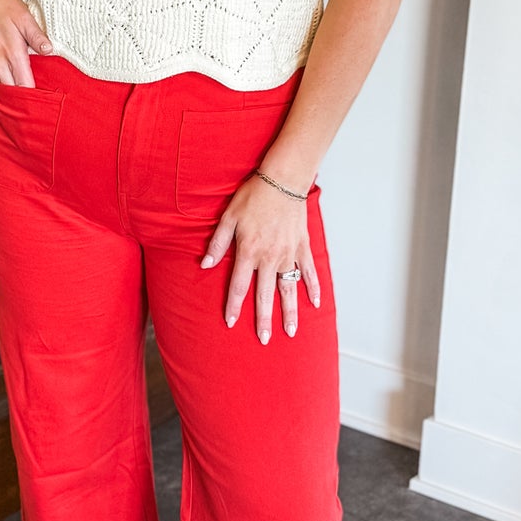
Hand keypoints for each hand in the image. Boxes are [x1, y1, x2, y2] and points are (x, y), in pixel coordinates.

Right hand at [0, 0, 52, 85]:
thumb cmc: (0, 6)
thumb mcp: (23, 16)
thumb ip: (36, 36)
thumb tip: (49, 50)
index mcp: (12, 52)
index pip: (25, 85)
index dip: (35, 91)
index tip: (45, 90)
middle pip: (14, 90)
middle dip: (25, 92)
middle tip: (38, 90)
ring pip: (3, 86)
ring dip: (13, 87)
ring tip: (25, 82)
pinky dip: (3, 81)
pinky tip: (11, 76)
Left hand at [200, 173, 320, 343]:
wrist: (282, 180)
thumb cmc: (253, 196)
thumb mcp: (228, 217)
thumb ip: (217, 244)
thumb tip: (205, 265)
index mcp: (248, 251)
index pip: (239, 287)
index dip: (234, 307)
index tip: (231, 323)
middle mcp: (269, 258)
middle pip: (265, 295)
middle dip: (263, 319)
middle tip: (263, 340)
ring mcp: (288, 254)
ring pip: (289, 289)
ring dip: (290, 312)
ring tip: (291, 331)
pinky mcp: (302, 247)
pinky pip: (309, 272)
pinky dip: (313, 287)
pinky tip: (315, 304)